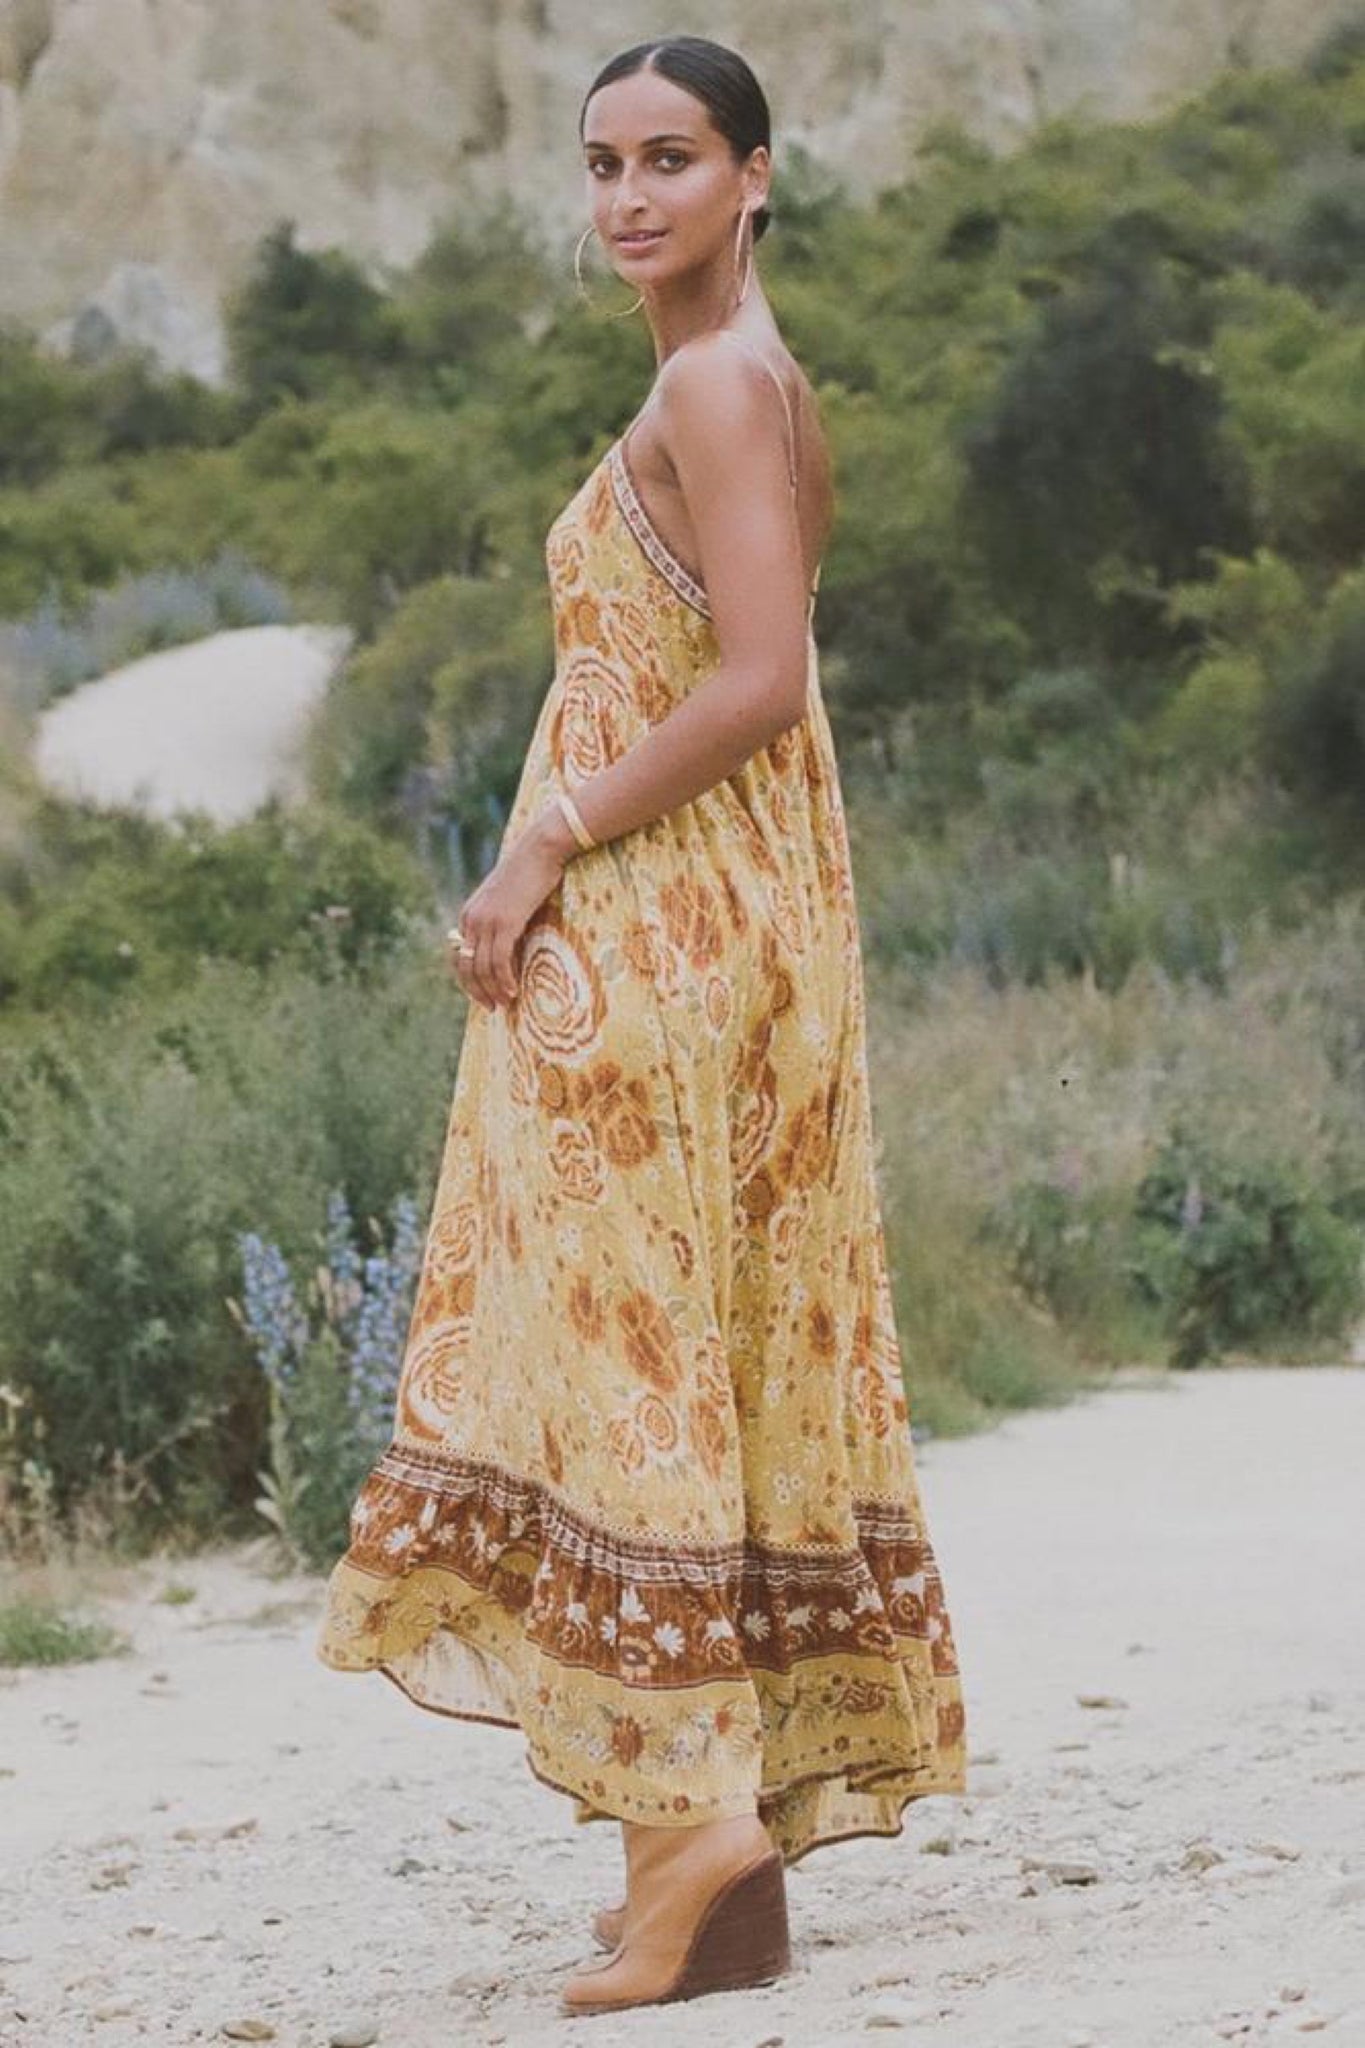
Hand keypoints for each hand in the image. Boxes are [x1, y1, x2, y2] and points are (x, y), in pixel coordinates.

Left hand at [447, 799, 579, 1010]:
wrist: (540, 850)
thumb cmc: (530, 874)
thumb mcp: (508, 900)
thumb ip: (501, 921)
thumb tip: (508, 946)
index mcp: (468, 915)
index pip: (458, 956)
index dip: (468, 980)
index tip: (483, 995)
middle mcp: (471, 919)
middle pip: (465, 966)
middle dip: (477, 991)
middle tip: (493, 1008)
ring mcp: (486, 921)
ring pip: (482, 967)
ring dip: (493, 990)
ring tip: (506, 1004)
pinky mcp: (505, 923)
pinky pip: (499, 961)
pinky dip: (505, 980)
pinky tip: (513, 992)